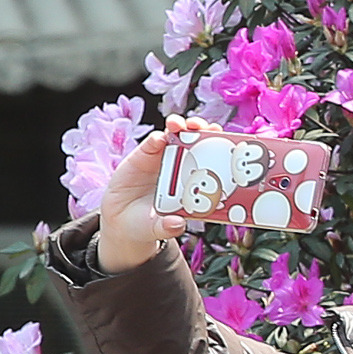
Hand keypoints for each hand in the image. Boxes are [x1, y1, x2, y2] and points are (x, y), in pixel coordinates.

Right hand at [94, 114, 210, 271]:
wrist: (123, 219)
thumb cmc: (150, 223)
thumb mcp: (158, 228)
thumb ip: (167, 227)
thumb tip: (177, 225)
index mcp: (196, 182)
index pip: (214, 161)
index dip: (223, 150)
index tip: (230, 142)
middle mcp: (183, 166)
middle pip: (198, 142)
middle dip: (204, 130)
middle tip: (208, 128)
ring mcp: (164, 158)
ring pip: (175, 136)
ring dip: (180, 126)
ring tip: (178, 125)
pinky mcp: (144, 155)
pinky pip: (152, 143)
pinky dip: (156, 139)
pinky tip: (158, 139)